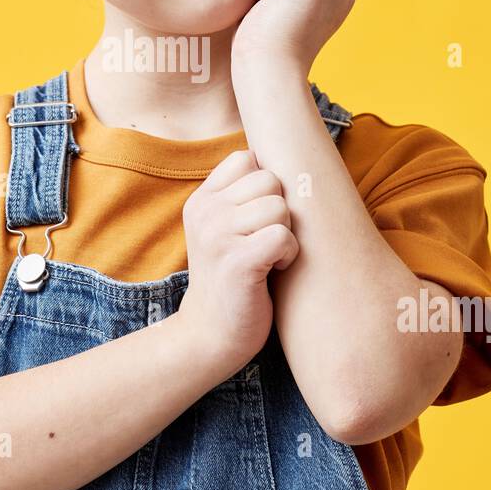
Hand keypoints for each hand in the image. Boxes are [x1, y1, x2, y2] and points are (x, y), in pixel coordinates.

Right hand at [176, 149, 298, 376]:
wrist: (210, 335)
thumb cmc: (231, 279)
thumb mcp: (224, 229)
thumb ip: (241, 195)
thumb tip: (285, 154)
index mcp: (202, 199)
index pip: (247, 158)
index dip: (266, 186)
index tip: (257, 218)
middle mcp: (205, 212)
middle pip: (270, 180)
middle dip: (280, 210)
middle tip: (265, 241)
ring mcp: (217, 236)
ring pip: (279, 207)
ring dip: (286, 234)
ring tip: (268, 257)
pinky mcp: (238, 262)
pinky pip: (283, 235)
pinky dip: (288, 253)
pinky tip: (274, 270)